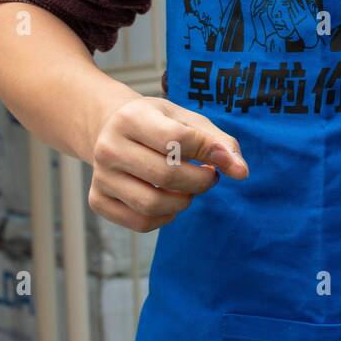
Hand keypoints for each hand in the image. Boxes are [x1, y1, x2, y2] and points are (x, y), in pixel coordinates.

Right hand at [88, 96, 248, 232]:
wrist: (111, 129)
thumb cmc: (157, 123)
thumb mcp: (186, 120)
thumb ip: (218, 142)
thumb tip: (242, 172)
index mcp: (131, 117)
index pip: (176, 139)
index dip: (207, 151)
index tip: (223, 158)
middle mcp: (109, 147)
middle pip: (166, 176)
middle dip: (200, 181)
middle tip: (209, 176)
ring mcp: (100, 176)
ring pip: (152, 204)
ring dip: (184, 202)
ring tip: (190, 189)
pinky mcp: (98, 200)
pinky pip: (140, 223)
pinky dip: (165, 217)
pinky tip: (170, 200)